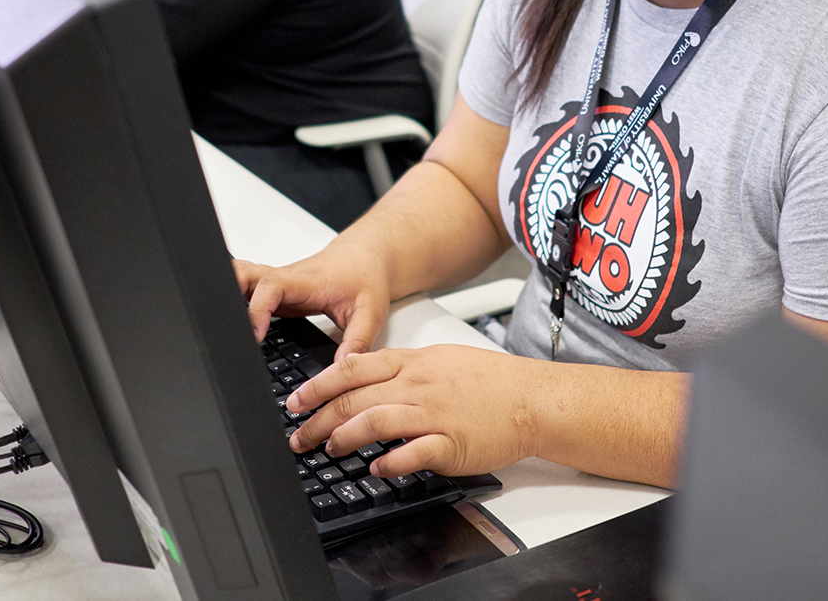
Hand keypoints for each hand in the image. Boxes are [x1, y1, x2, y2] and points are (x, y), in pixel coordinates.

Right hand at [234, 247, 393, 360]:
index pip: (270, 286)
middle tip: (231, 330)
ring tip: (230, 330)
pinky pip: (248, 293)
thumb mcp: (370, 313)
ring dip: (229, 296)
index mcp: (305, 282)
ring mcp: (278, 285)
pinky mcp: (277, 293)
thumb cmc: (366, 278)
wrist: (365, 258)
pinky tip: (240, 328)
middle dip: (228, 295)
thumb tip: (341, 369)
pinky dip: (238, 304)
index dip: (256, 309)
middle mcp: (286, 280)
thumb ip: (357, 342)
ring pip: (240, 278)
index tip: (255, 334)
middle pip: (243, 273)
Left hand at [283, 344, 543, 477]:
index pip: (353, 368)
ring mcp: (434, 414)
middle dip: (318, 419)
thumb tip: (365, 379)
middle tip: (299, 436)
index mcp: (414, 362)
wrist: (531, 398)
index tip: (296, 400)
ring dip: (345, 438)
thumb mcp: (441, 359)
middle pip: (354, 398)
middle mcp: (418, 385)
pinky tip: (376, 468)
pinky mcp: (451, 443)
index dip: (318, 385)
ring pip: (376, 420)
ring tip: (330, 449)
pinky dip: (391, 462)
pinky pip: (414, 452)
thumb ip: (402, 369)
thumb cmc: (491, 381)